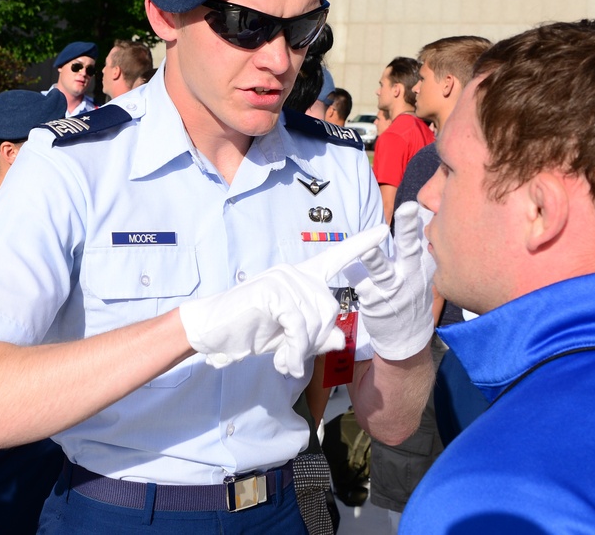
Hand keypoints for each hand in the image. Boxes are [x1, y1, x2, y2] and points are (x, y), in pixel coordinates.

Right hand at [178, 226, 387, 377]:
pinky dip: (293, 349)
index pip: (335, 258)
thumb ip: (316, 336)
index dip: (360, 246)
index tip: (382, 232)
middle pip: (330, 309)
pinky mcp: (271, 292)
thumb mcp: (290, 337)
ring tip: (286, 363)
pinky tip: (283, 363)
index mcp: (302, 278)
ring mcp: (282, 279)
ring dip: (302, 350)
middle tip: (295, 359)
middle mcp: (294, 273)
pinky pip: (298, 325)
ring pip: (315, 320)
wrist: (212, 331)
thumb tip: (341, 340)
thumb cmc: (251, 330)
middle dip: (316, 341)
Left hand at [352, 202, 434, 360]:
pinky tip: (348, 267)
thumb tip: (420, 214)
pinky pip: (359, 281)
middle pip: (410, 248)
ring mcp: (392, 288)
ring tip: (368, 248)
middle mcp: (410, 274)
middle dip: (408, 227)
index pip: (424, 237)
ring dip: (375, 259)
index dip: (424, 220)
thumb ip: (416, 248)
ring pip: (382, 270)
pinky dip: (353, 272)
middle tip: (408, 208)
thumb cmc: (410, 295)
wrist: (406, 337)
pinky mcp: (374, 300)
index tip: (423, 204)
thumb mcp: (420, 272)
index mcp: (421, 265)